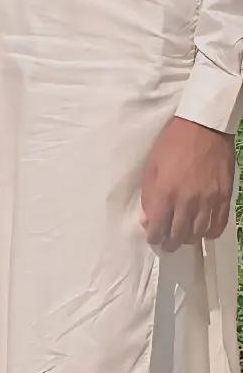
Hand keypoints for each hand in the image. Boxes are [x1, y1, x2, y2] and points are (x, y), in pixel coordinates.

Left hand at [140, 117, 234, 250]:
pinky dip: (211, 233)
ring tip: (183, 237)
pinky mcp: (225, 197)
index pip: (159, 226)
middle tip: (167, 244)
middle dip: (171, 243)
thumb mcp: (151, 166)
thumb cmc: (171, 144)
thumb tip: (148, 218)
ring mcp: (209, 200)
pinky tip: (204, 232)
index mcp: (166, 192)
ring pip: (199, 232)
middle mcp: (188, 201)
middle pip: (179, 234)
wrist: (203, 128)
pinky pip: (219, 224)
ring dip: (189, 238)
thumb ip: (149, 195)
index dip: (154, 237)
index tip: (152, 238)